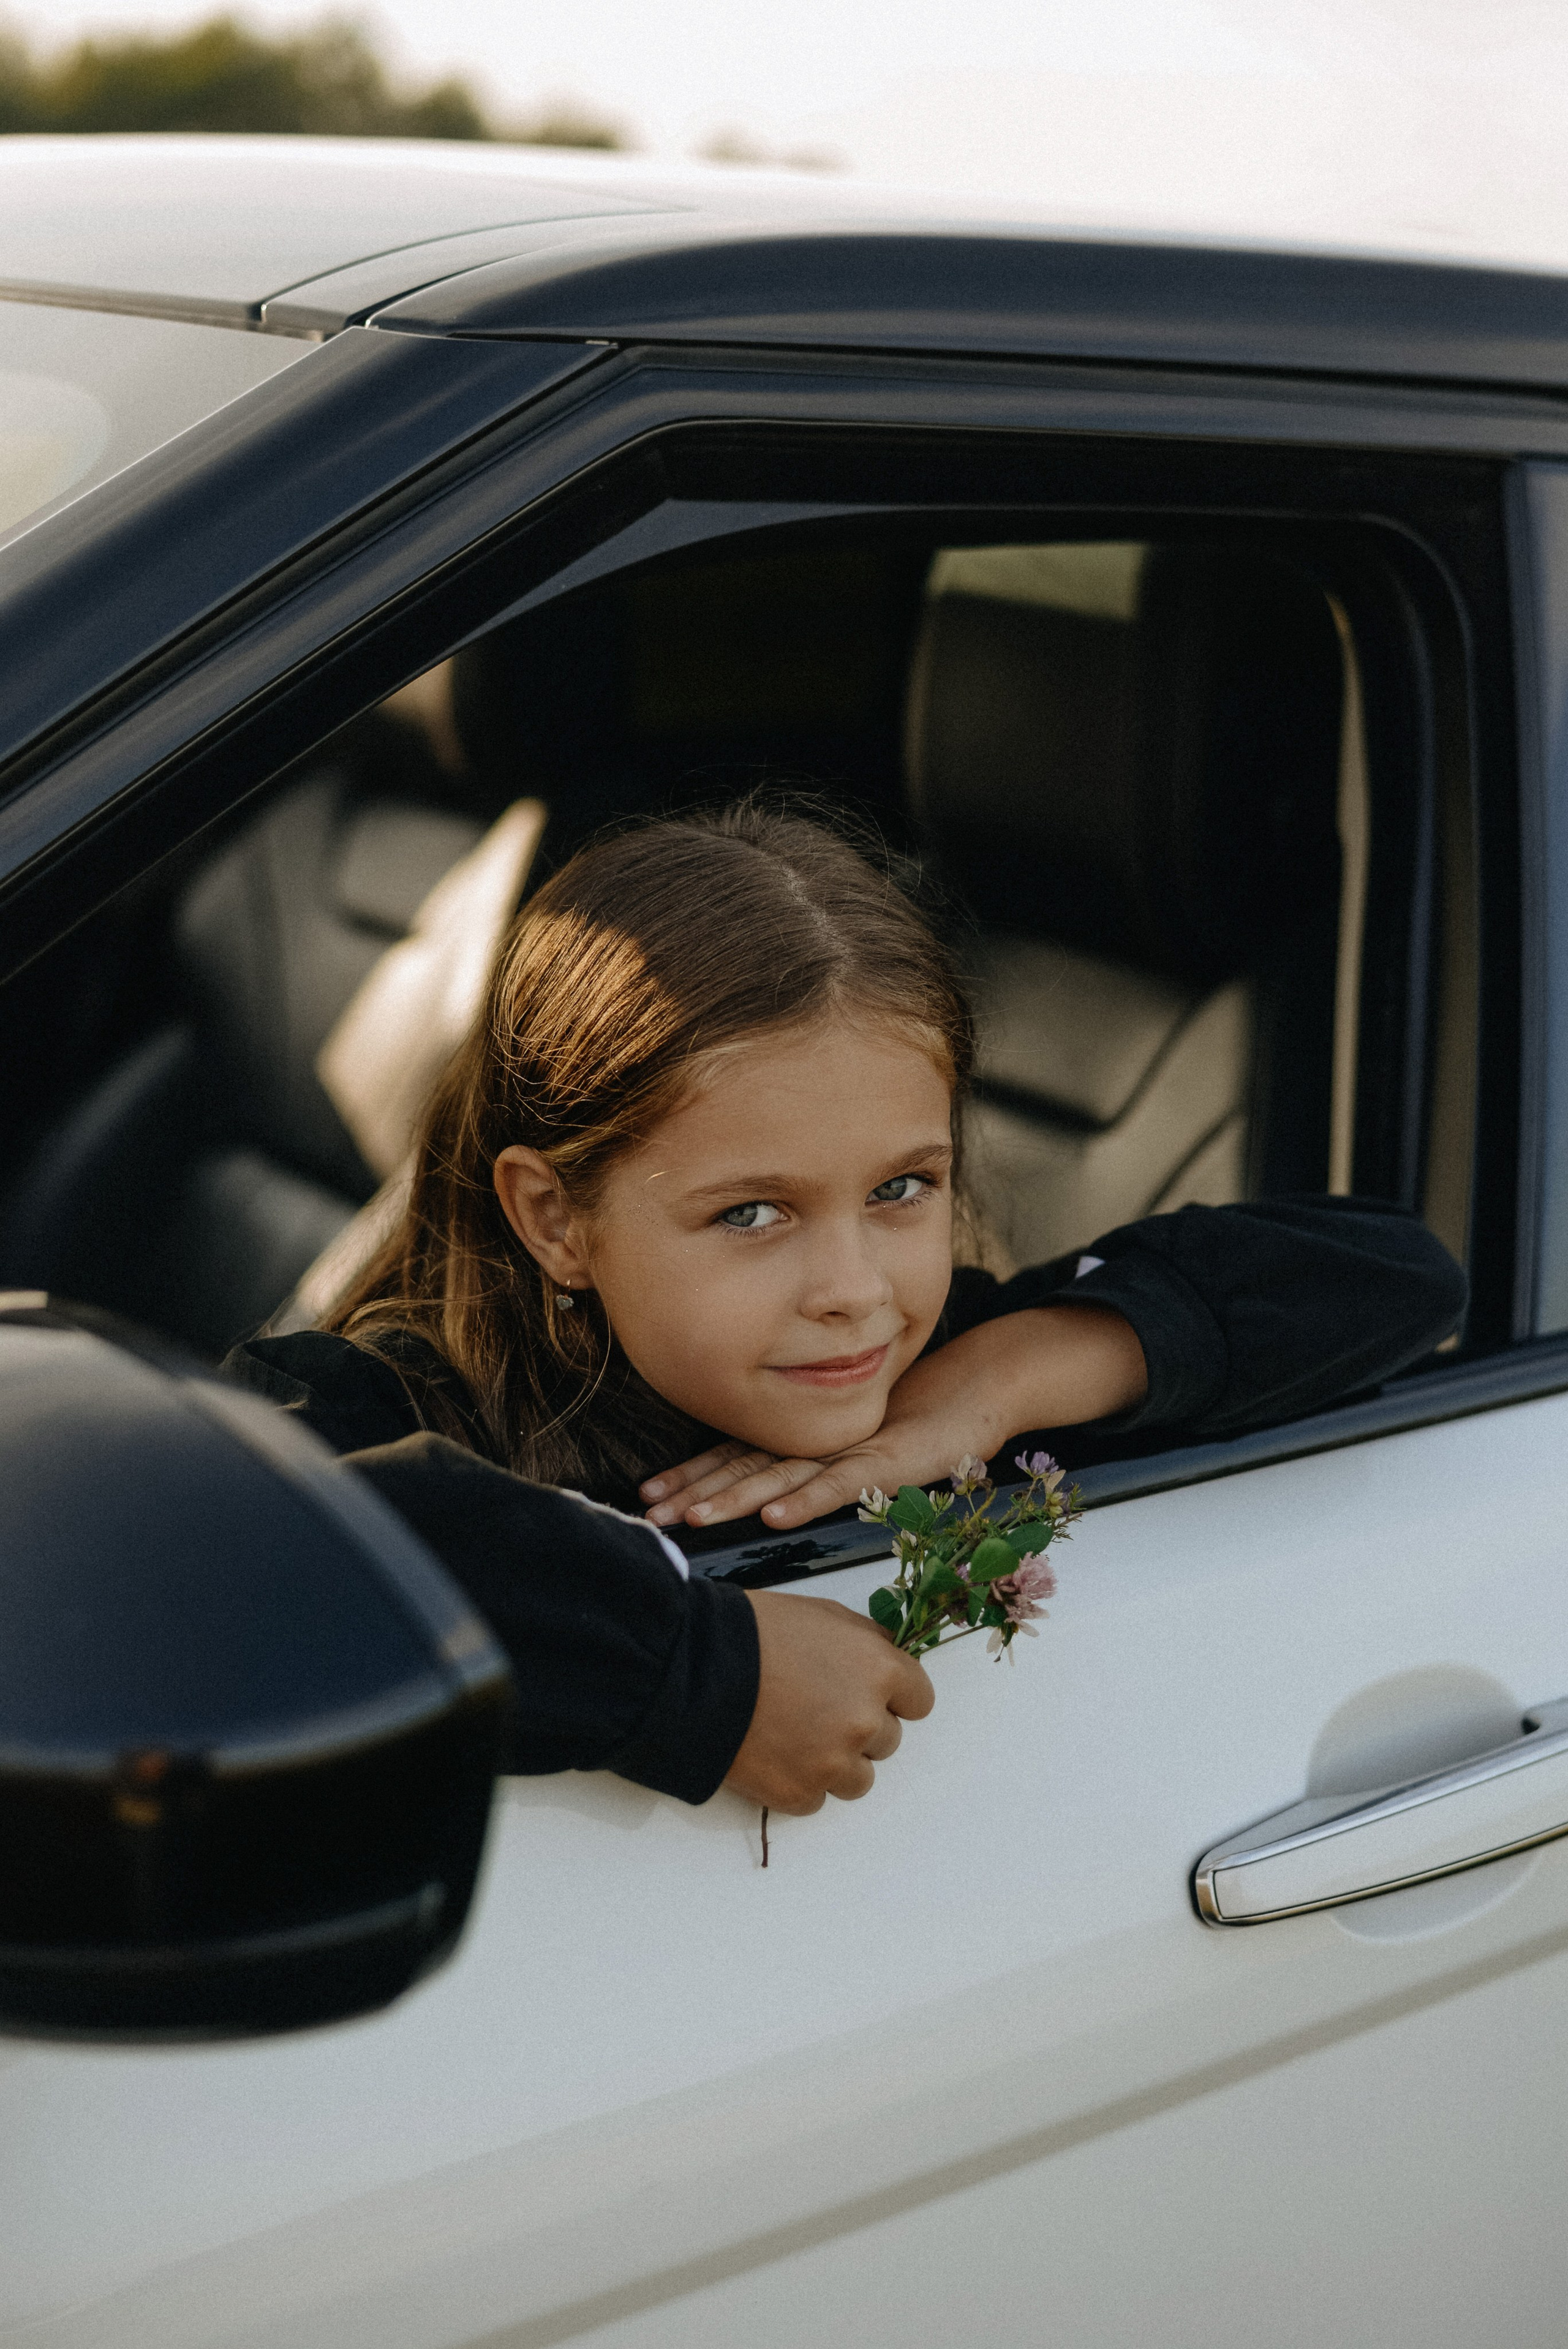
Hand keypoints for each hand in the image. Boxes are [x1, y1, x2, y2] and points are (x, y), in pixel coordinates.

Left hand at [645, 1304, 1146, 1531]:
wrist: (974, 1392)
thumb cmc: (915, 1424)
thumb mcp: (853, 1450)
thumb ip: (812, 1466)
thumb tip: (765, 1495)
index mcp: (804, 1435)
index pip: (736, 1456)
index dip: (692, 1475)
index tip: (649, 1496)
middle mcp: (817, 1438)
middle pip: (744, 1465)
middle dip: (694, 1489)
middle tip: (649, 1512)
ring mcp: (849, 1449)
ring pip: (780, 1475)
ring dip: (734, 1497)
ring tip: (693, 1516)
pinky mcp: (886, 1462)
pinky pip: (840, 1483)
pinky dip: (805, 1499)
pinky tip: (774, 1515)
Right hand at [724, 1590, 935, 1811]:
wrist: (694, 1669)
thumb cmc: (754, 1632)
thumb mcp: (822, 1615)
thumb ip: (864, 1641)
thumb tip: (885, 1657)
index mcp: (879, 1670)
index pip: (920, 1701)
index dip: (893, 1697)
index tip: (869, 1695)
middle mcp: (865, 1721)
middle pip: (888, 1741)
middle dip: (858, 1728)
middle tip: (816, 1709)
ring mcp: (834, 1763)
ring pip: (859, 1779)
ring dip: (836, 1763)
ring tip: (794, 1736)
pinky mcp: (799, 1794)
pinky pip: (817, 1799)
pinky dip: (800, 1782)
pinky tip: (773, 1753)